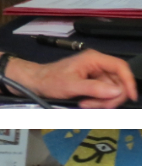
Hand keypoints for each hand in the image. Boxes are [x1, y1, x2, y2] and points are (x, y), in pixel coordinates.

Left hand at [14, 50, 136, 108]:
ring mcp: (94, 75)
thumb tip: (117, 91)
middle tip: (93, 106)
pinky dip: (96, 102)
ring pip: (110, 91)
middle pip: (117, 82)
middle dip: (109, 97)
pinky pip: (101, 95)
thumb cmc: (48, 80)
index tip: (131, 96)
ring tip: (84, 104)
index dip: (129, 82)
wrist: (34, 83)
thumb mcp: (71, 85)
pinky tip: (84, 103)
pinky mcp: (91, 84)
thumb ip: (94, 88)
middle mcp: (97, 65)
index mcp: (93, 59)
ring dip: (101, 102)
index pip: (120, 67)